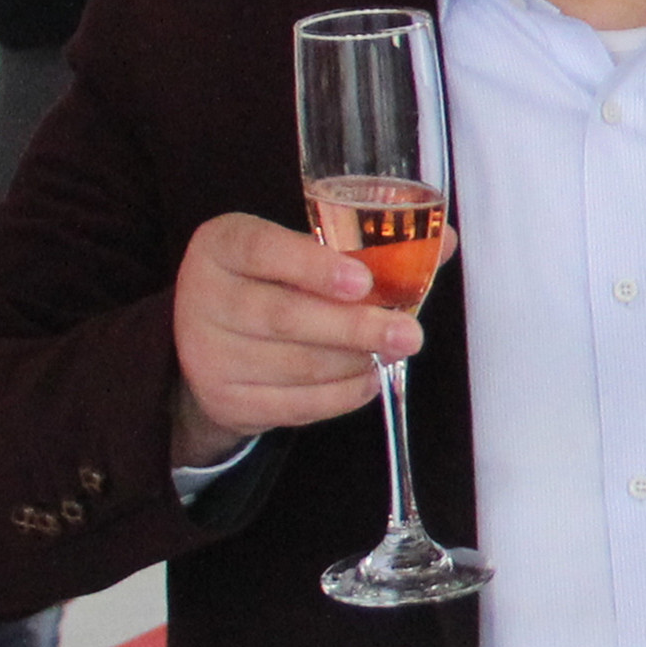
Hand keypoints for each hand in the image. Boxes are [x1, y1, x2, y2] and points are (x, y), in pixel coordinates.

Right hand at [171, 210, 416, 465]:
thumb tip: (442, 241)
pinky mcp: (224, 399)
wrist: (214, 342)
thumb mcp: (304, 251)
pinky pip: (294, 404)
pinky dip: (341, 395)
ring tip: (391, 352)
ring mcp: (208, 352)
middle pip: (285, 317)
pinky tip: (368, 379)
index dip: (313, 267)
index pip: (261, 249)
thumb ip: (368, 246)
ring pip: (296, 364)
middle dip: (355, 328)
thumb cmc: (274, 284)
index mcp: (223, 245)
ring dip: (355, 361)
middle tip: (409, 334)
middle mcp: (203, 296)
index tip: (362, 281)